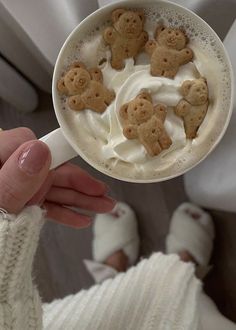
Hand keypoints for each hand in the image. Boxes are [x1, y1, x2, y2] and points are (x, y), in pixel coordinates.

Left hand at [0, 128, 115, 227]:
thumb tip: (40, 151)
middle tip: (103, 194)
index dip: (54, 155)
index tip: (82, 167)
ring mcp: (10, 185)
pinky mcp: (14, 200)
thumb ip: (14, 179)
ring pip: (46, 187)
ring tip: (102, 208)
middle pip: (44, 168)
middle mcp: (4, 167)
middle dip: (77, 184)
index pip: (26, 143)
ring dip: (75, 199)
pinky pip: (38, 203)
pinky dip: (58, 211)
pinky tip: (79, 219)